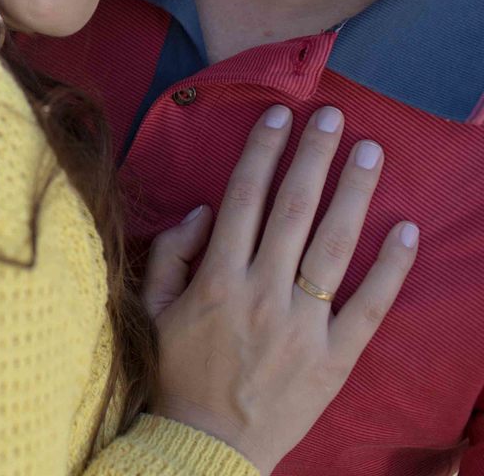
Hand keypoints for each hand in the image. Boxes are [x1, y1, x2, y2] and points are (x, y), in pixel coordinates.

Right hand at [144, 105, 417, 474]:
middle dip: (312, 156)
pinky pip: (369, 305)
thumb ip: (171, 254)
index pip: (243, 199)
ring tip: (370, 151)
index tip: (278, 117)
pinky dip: (391, 268)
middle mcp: (261, 292)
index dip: (262, 153)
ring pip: (333, 246)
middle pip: (293, 210)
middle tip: (332, 115)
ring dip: (353, 193)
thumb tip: (204, 211)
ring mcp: (302, 325)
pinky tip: (406, 230)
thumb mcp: (151, 309)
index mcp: (216, 278)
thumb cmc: (174, 374)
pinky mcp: (335, 356)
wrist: (204, 445)